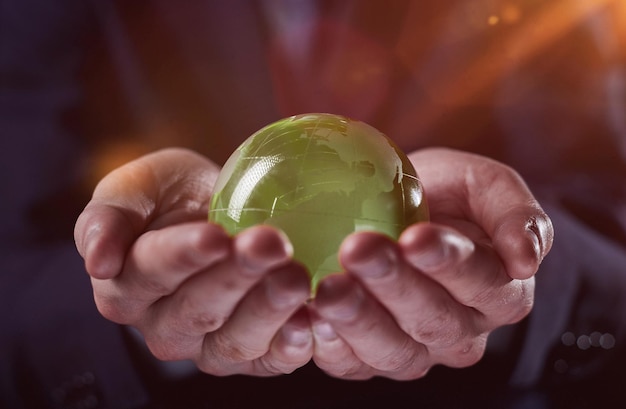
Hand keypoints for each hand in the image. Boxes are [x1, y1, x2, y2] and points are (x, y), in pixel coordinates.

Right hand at [74, 148, 312, 375]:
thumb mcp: (134, 189)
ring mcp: (210, 346)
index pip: (152, 273)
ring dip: (269, 309)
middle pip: (199, 310)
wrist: (213, 209)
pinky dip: (293, 343)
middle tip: (271, 243)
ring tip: (297, 277)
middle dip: (237, 277)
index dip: (183, 257)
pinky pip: (271, 359)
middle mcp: (165, 327)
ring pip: (236, 341)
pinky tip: (312, 319)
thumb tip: (98, 261)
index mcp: (128, 287)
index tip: (216, 235)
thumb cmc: (171, 197)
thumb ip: (108, 217)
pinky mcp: (253, 354)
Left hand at [309, 147, 552, 379]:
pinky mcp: (369, 359)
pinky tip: (309, 317)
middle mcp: (461, 331)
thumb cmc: (445, 195)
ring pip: (394, 352)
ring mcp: (416, 351)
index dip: (451, 263)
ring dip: (359, 321)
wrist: (399, 213)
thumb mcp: (484, 184)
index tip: (416, 236)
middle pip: (434, 321)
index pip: (483, 282)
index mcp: (498, 290)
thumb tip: (527, 259)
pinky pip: (352, 365)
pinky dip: (329, 345)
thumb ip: (514, 212)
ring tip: (329, 288)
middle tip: (359, 249)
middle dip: (395, 286)